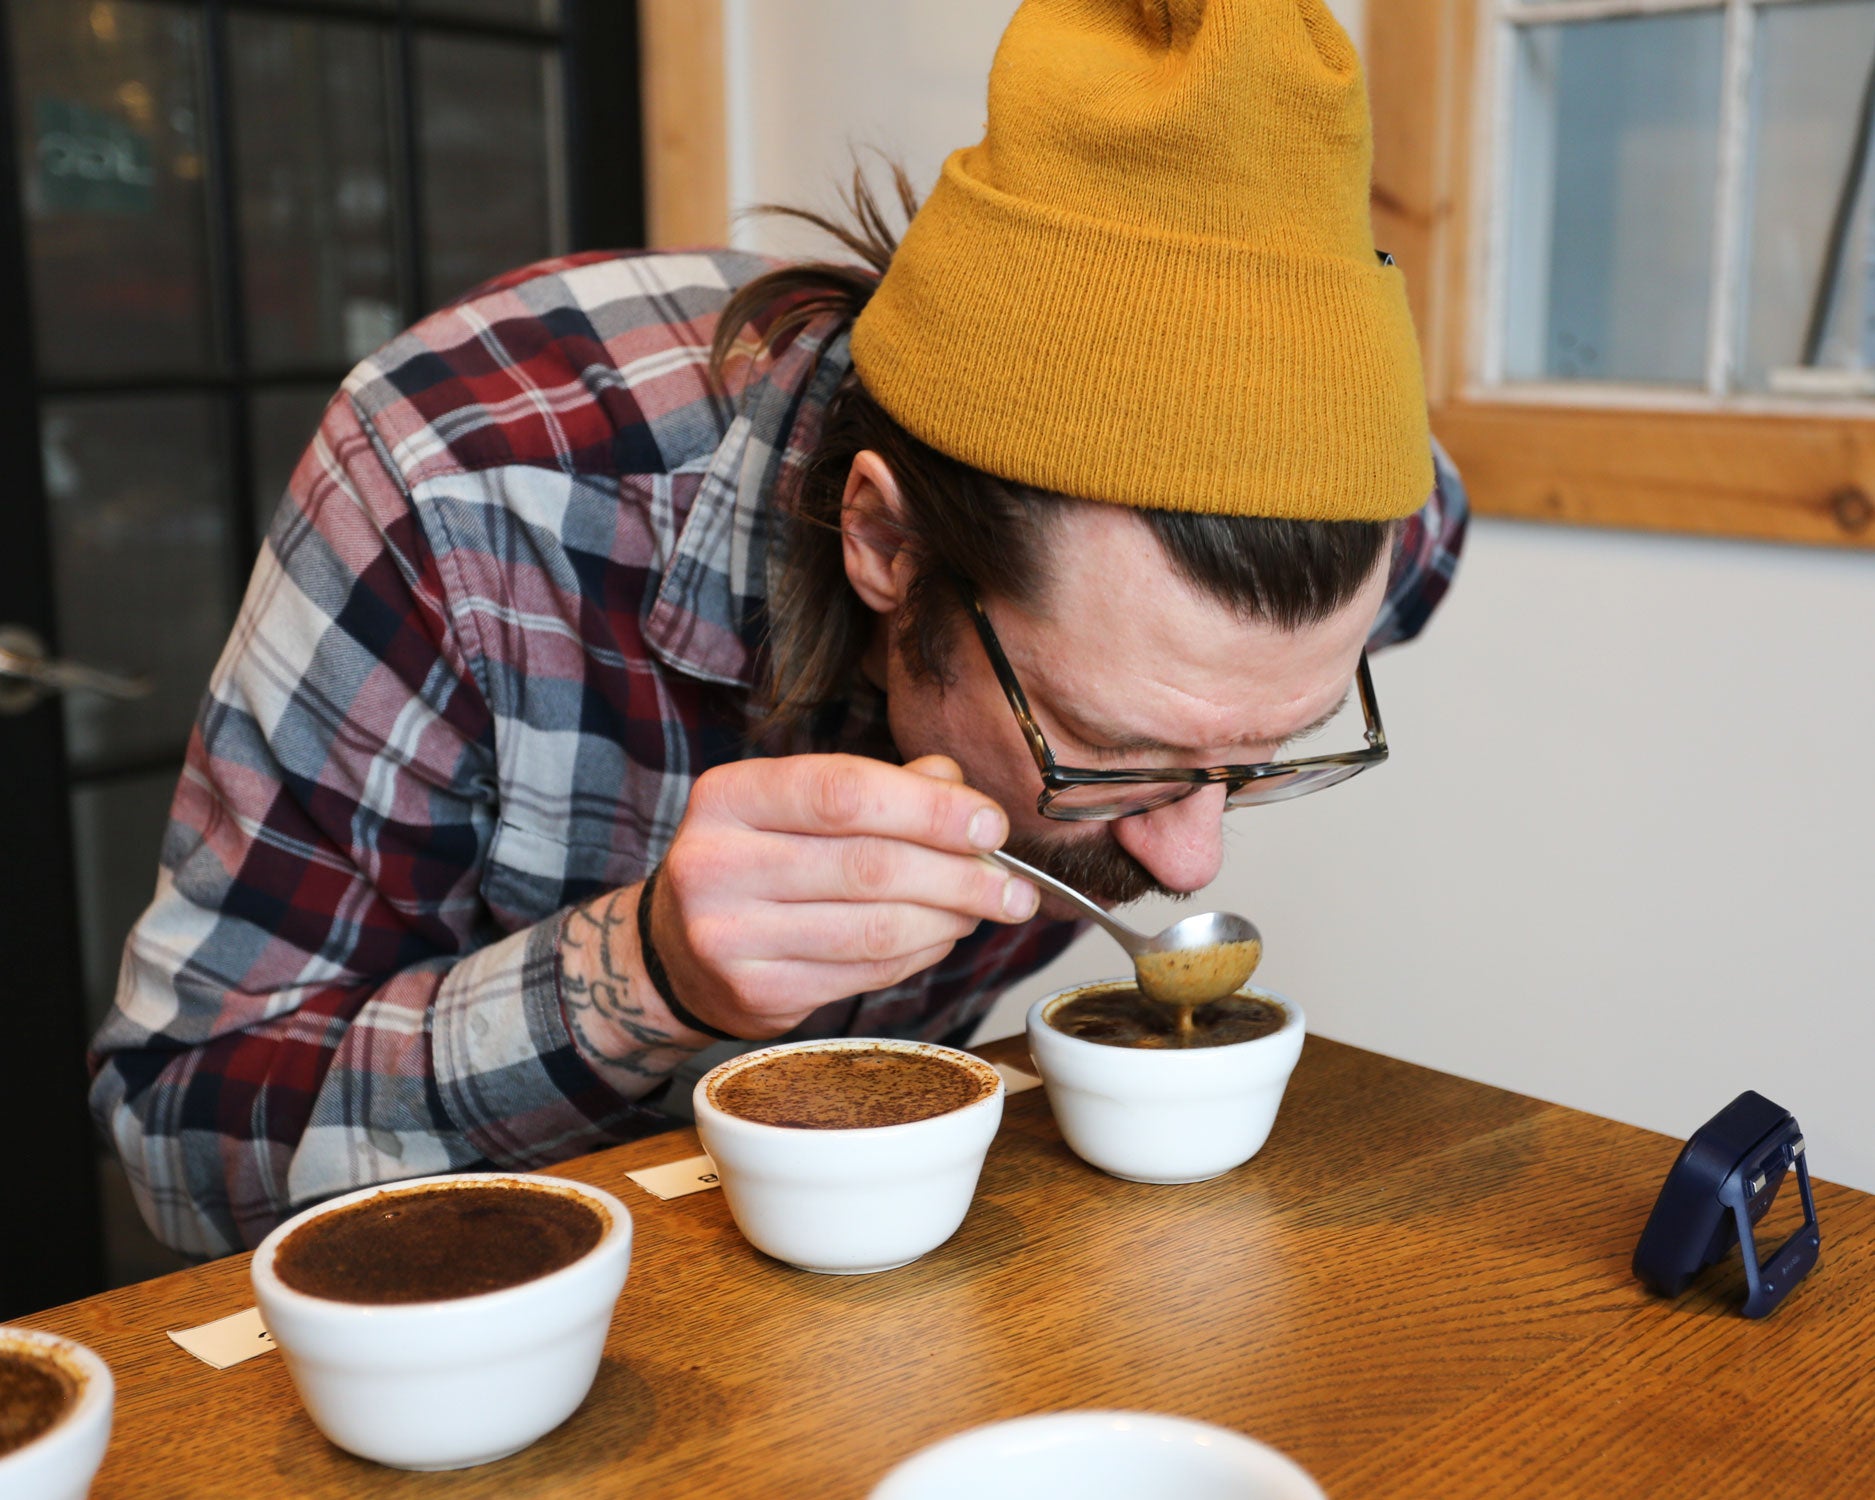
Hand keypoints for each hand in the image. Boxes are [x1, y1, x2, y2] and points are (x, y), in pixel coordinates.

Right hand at [648, 753, 1038, 1038]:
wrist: (676, 947)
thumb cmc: (758, 859)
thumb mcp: (796, 805)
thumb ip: (880, 787)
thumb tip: (961, 790)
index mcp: (727, 796)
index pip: (843, 792)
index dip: (929, 808)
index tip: (990, 824)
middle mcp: (714, 864)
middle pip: (868, 866)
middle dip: (961, 875)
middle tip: (1016, 885)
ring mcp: (729, 937)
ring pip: (874, 928)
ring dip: (950, 919)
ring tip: (985, 908)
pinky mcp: (756, 994)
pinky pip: (865, 972)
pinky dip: (920, 954)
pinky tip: (942, 936)